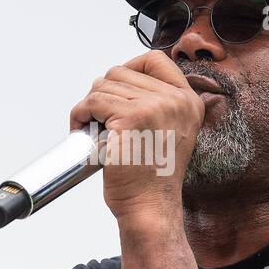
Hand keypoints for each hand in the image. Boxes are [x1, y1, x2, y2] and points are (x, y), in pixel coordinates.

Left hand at [68, 50, 203, 222]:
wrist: (149, 208)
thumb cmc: (151, 179)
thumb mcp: (168, 133)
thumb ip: (156, 105)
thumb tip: (119, 83)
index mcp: (188, 102)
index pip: (156, 60)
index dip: (130, 66)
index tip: (115, 87)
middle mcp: (176, 101)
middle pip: (122, 71)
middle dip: (103, 93)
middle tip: (99, 119)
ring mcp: (155, 107)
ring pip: (104, 85)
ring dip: (90, 106)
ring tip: (92, 129)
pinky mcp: (131, 118)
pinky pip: (92, 101)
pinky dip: (80, 115)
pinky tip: (83, 132)